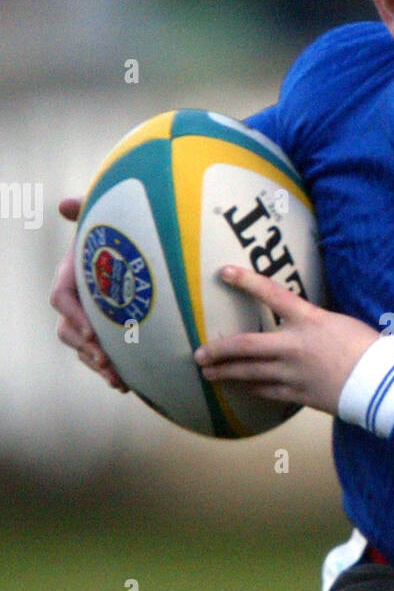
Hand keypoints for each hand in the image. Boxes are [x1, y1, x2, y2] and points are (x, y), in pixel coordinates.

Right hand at [50, 198, 128, 390]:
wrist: (134, 250)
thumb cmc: (116, 233)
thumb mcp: (104, 220)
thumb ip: (86, 210)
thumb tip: (65, 205)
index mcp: (71, 275)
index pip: (61, 297)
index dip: (74, 315)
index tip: (92, 331)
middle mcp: (76, 301)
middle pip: (68, 331)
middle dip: (86, 349)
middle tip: (107, 361)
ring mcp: (88, 319)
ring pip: (84, 349)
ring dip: (98, 366)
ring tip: (118, 380)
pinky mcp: (105, 333)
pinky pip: (100, 356)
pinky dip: (110, 371)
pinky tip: (127, 385)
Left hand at [194, 265, 380, 415]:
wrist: (383, 383)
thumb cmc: (370, 348)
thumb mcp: (341, 323)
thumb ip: (314, 322)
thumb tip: (300, 322)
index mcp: (310, 320)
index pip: (272, 293)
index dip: (246, 281)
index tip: (223, 272)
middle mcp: (295, 346)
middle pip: (245, 346)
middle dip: (218, 350)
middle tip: (199, 353)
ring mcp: (294, 373)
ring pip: (250, 373)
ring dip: (226, 373)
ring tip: (208, 374)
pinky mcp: (300, 395)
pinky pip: (267, 392)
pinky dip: (250, 389)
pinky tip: (240, 388)